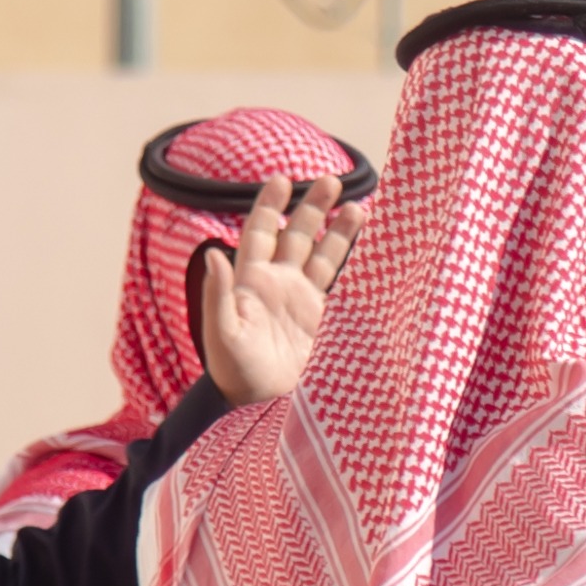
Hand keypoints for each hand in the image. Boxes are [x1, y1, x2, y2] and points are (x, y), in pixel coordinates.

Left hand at [190, 176, 357, 404]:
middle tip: (331, 179)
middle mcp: (279, 284)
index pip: (260, 231)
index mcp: (252, 280)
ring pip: (324, 256)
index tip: (281, 178)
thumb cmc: (233, 372)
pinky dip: (357, 267)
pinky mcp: (325, 321)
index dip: (269, 204)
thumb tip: (212, 252)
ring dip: (340, 231)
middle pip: (298, 235)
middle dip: (313, 206)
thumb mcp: (222, 333)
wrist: (261, 407)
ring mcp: (303, 302)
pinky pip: (343, 286)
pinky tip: (373, 250)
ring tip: (359, 207)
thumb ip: (219, 294)